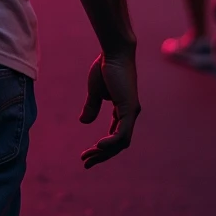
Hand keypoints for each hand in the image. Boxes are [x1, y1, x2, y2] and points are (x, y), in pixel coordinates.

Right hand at [79, 51, 139, 168]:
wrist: (114, 52)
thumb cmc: (105, 67)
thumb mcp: (95, 91)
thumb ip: (92, 107)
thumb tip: (84, 122)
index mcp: (123, 110)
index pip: (115, 136)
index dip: (102, 148)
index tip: (87, 154)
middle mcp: (130, 114)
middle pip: (118, 144)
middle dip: (102, 155)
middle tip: (86, 162)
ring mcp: (131, 112)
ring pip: (121, 142)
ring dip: (105, 152)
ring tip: (89, 156)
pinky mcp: (129, 109)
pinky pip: (122, 133)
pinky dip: (111, 142)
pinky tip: (99, 146)